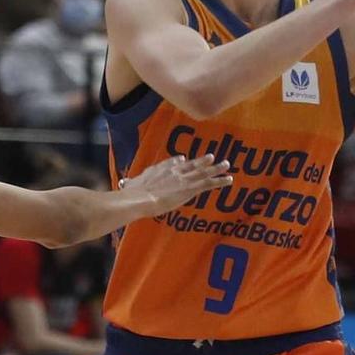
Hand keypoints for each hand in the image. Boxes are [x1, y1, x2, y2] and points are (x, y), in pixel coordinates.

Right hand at [119, 155, 233, 214]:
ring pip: (203, 171)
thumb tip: (125, 183)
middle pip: (191, 165)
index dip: (179, 162)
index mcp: (160, 169)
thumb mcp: (130, 185)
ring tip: (226, 165)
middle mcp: (173, 171)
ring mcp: (183, 179)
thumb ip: (131, 183)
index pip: (172, 163)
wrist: (139, 198)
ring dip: (216, 168)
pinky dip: (220, 181)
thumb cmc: (132, 195)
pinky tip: (229, 180)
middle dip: (202, 161)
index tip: (183, 159)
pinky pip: (209, 183)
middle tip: (212, 157)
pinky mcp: (190, 188)